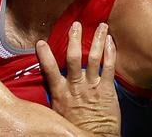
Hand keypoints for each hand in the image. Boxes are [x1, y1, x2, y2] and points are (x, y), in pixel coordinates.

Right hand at [36, 22, 119, 136]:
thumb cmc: (75, 126)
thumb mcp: (57, 111)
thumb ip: (55, 93)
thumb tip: (46, 80)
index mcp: (60, 92)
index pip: (49, 70)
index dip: (45, 55)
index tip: (40, 42)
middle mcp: (76, 86)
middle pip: (73, 58)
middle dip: (74, 39)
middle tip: (75, 25)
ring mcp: (92, 86)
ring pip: (93, 58)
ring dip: (97, 40)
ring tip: (101, 25)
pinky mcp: (107, 89)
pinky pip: (109, 67)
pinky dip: (110, 52)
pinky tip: (110, 41)